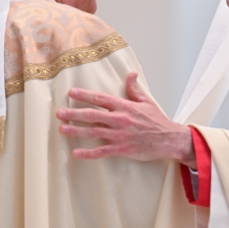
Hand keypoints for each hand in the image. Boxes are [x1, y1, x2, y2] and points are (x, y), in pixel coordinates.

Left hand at [56, 72, 196, 167]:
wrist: (169, 140)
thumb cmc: (157, 121)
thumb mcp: (147, 101)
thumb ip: (135, 89)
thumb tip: (131, 74)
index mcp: (125, 107)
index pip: (101, 99)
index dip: (85, 95)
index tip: (71, 93)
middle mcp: (120, 120)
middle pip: (92, 115)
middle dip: (74, 113)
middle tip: (59, 113)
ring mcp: (119, 136)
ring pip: (94, 132)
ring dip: (76, 131)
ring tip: (62, 129)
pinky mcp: (121, 150)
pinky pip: (101, 151)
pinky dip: (88, 153)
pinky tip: (76, 153)